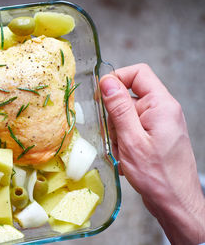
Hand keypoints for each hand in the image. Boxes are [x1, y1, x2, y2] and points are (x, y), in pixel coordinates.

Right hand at [99, 64, 204, 244]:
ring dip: (117, 132)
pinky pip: (132, 129)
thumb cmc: (157, 175)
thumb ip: (119, 108)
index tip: (100, 97)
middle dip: (114, 115)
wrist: (175, 203)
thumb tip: (107, 81)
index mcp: (161, 104)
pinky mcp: (155, 136)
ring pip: (127, 115)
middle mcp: (163, 110)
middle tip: (113, 137)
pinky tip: (125, 157)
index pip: (138, 73)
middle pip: (129, 96)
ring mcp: (159, 124)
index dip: (116, 79)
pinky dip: (124, 141)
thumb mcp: (131, 139)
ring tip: (122, 152)